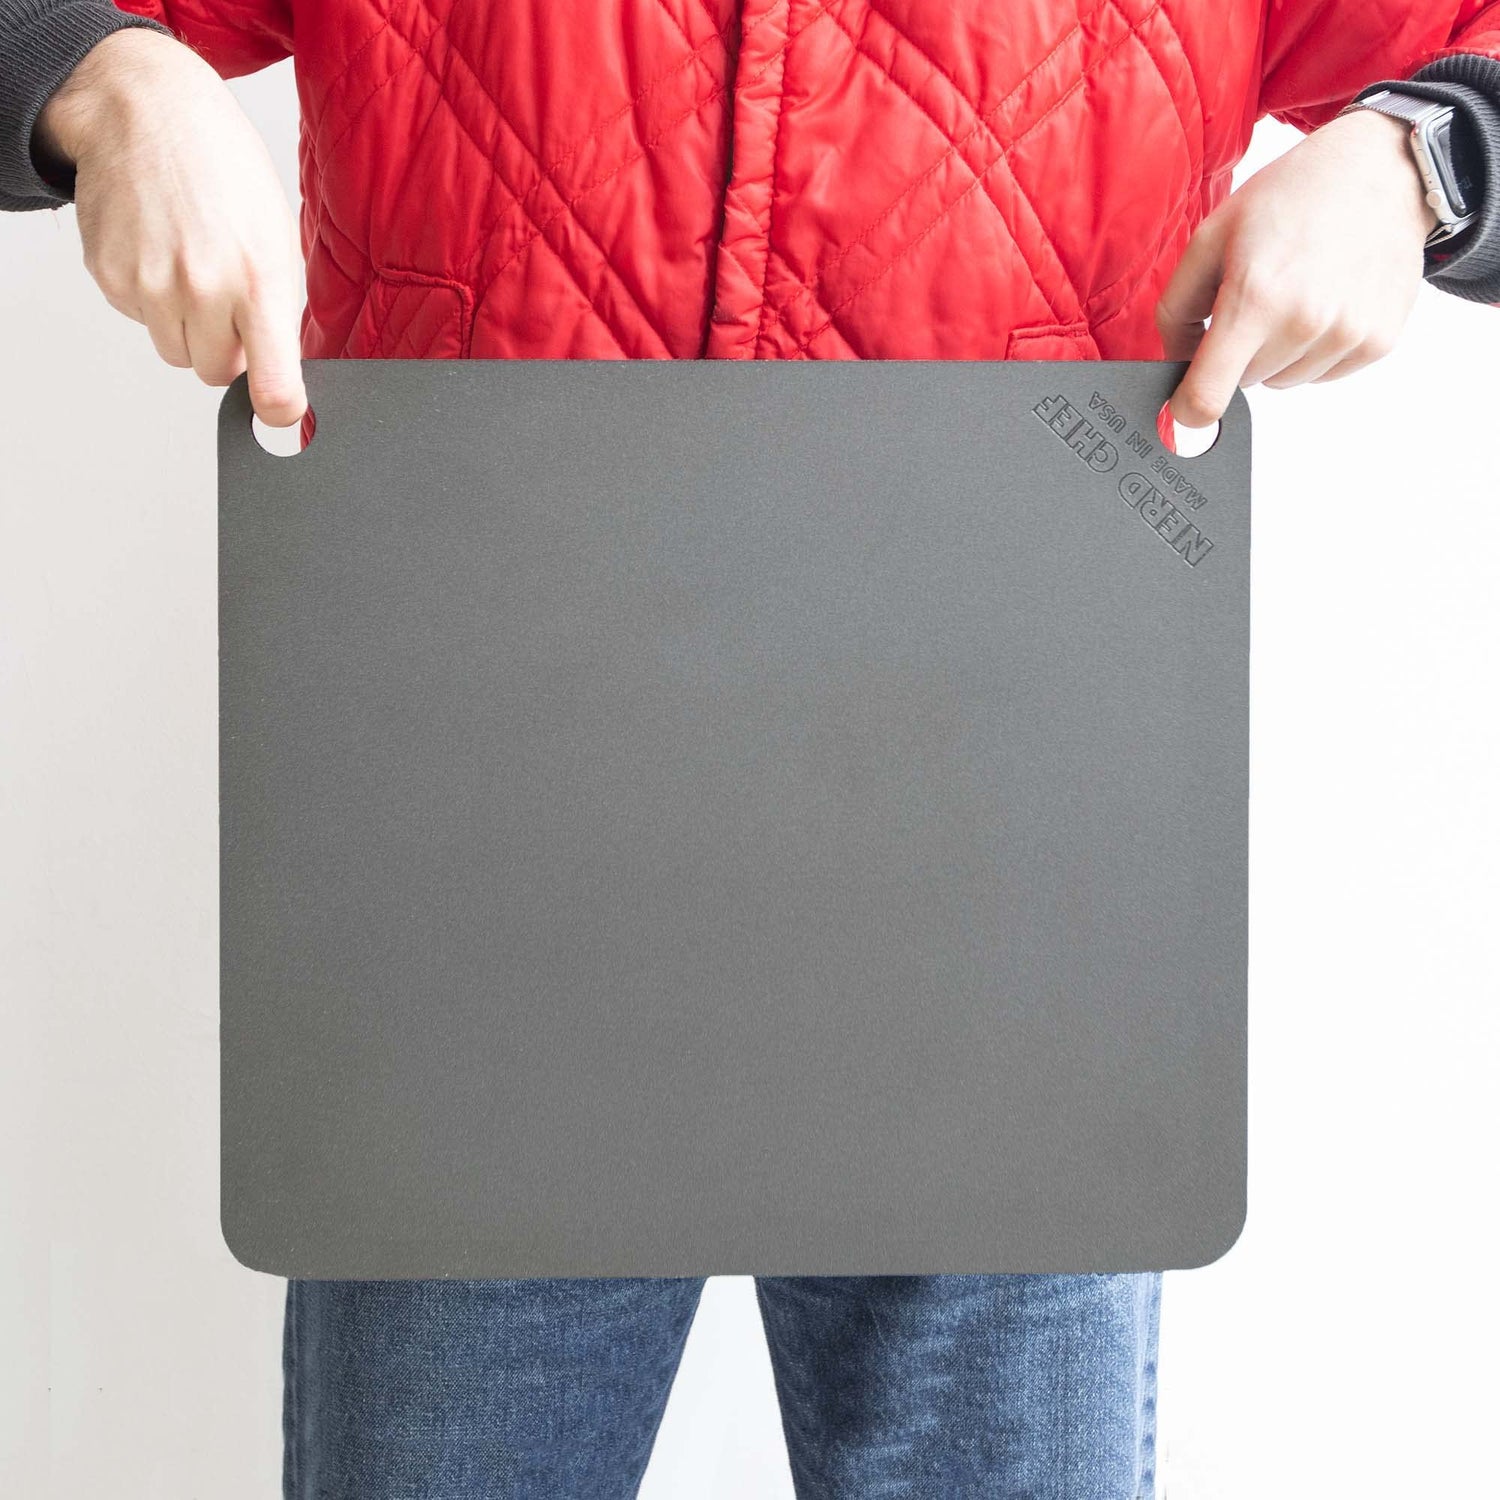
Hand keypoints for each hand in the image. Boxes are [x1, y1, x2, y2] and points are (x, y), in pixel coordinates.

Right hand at [35, 28, 305, 426]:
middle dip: (226, 350)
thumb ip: (280, 311)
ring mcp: (151, 285)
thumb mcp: (278, 238)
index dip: (280, 409)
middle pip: (215, 373)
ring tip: (194, 270)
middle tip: (229, 303)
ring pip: (176, 353)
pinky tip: (161, 253)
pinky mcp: (110, 278)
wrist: (148, 113)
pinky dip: (152, 301)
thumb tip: (285, 372)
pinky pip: (140, 321)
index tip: (281, 411)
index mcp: (259, 280)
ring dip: (188, 329)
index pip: (273, 384)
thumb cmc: (224, 170)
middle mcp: (203, 288)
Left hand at [1156, 108, 1437, 427]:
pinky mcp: (1377, 342)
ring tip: (1297, 291)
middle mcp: (1304, 324)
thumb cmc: (1292, 196)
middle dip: (1239, 351)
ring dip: (1278, 351)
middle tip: (1260, 295)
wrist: (1379, 170)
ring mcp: (1346, 336)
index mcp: (1255, 298)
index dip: (1187, 407)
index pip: (1207, 397)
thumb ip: (1178, 310)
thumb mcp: (1211, 239)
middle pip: (1244, 382)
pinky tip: (1327, 299)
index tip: (1184, 402)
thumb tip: (1175, 363)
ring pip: (1282, 380)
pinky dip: (1315, 348)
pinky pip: (1321, 373)